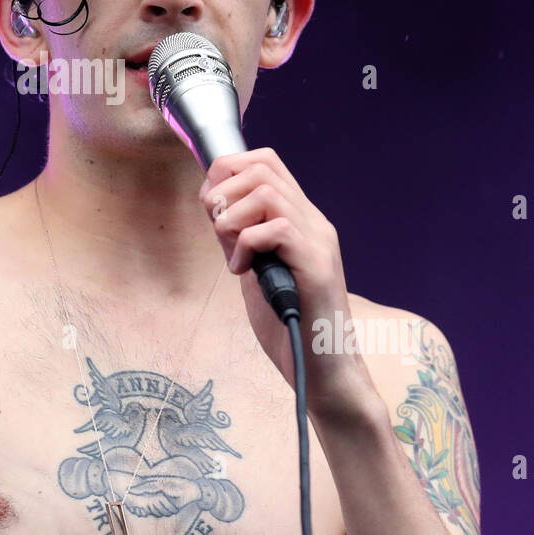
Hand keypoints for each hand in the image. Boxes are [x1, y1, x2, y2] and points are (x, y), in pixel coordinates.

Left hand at [199, 148, 374, 414]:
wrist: (322, 372)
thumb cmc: (287, 324)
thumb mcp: (254, 270)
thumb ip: (239, 237)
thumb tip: (212, 203)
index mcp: (300, 220)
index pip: (266, 162)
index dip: (228, 171)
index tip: (211, 205)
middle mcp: (313, 223)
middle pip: (263, 167)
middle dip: (225, 191)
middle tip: (218, 230)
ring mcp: (318, 242)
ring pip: (268, 193)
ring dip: (233, 218)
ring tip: (231, 252)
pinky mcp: (317, 267)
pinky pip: (277, 229)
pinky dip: (247, 245)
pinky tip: (243, 271)